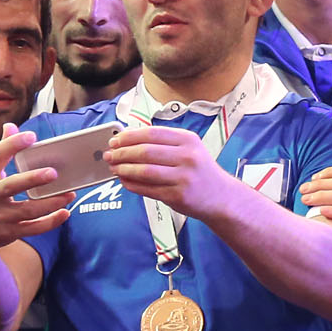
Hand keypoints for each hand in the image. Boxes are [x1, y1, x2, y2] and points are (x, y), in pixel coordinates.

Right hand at [0, 127, 73, 252]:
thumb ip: (0, 152)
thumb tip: (11, 126)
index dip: (12, 144)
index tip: (30, 136)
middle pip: (11, 186)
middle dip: (33, 179)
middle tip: (53, 172)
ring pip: (28, 210)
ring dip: (51, 202)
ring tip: (69, 193)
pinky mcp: (8, 233)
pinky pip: (33, 229)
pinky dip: (51, 222)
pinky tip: (65, 212)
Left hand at [104, 124, 238, 220]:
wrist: (221, 197)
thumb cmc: (201, 171)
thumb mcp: (190, 148)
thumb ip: (164, 143)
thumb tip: (129, 140)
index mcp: (188, 140)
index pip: (151, 134)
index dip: (129, 136)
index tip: (115, 140)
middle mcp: (187, 157)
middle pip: (145, 152)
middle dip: (122, 153)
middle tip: (110, 155)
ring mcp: (183, 177)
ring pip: (144, 171)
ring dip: (124, 169)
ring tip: (114, 168)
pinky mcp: (177, 196)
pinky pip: (147, 189)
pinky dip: (131, 185)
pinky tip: (124, 181)